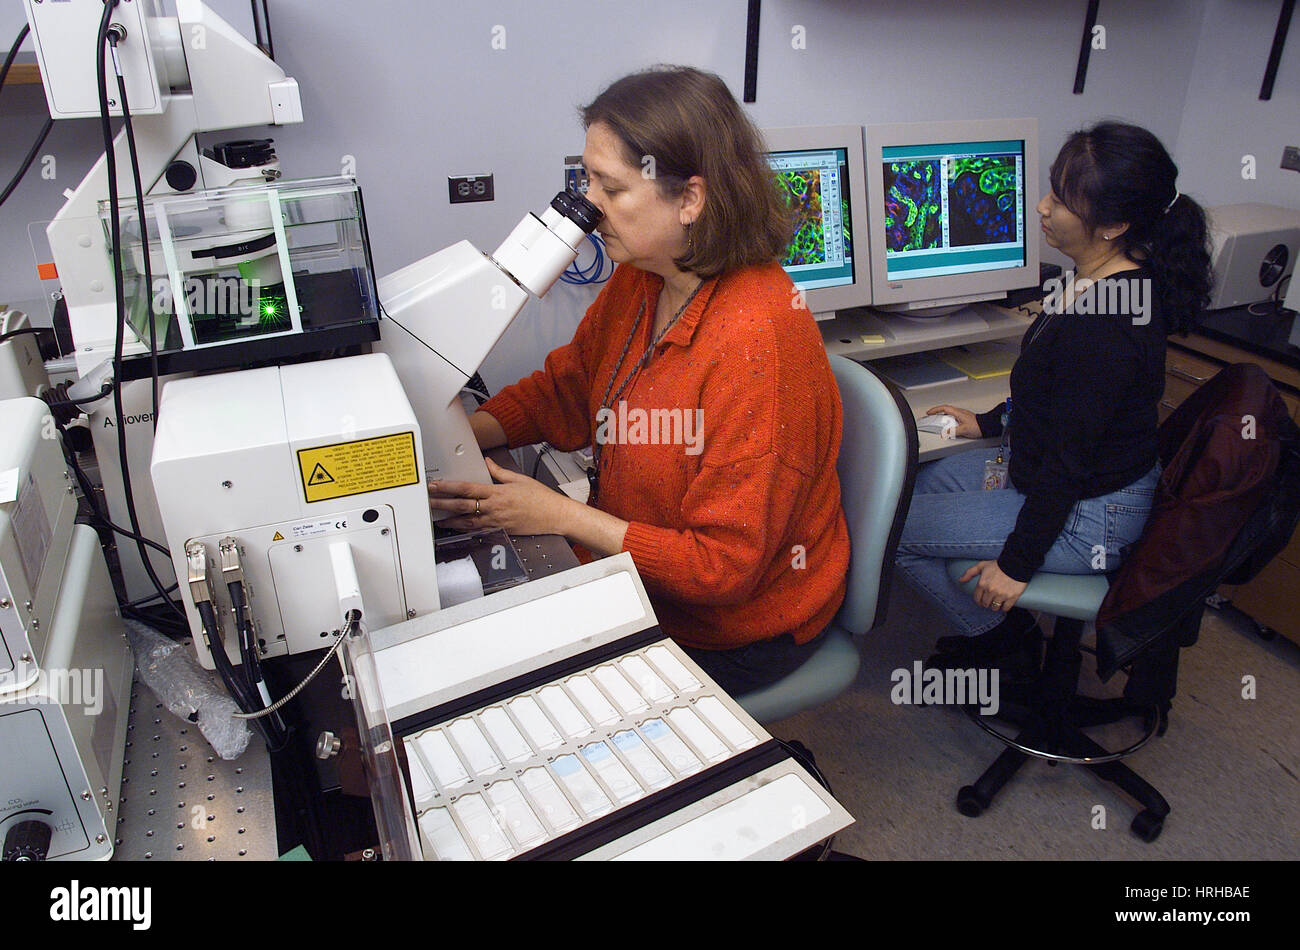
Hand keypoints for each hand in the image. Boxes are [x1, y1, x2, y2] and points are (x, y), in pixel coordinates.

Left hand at [429, 458, 573, 535]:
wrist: (553, 515)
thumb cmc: (540, 498)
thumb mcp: (519, 479)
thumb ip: (499, 471)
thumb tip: (487, 462)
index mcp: (497, 493)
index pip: (467, 489)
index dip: (448, 487)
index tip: (436, 486)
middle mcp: (494, 508)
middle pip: (462, 506)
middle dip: (443, 503)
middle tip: (429, 501)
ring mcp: (496, 521)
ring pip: (467, 522)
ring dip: (451, 520)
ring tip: (438, 518)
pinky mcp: (499, 530)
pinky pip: (478, 530)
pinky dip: (465, 529)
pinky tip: (457, 528)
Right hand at [926, 405, 980, 439]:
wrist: (987, 426)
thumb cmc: (978, 426)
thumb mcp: (964, 430)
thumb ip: (953, 431)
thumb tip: (945, 433)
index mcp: (958, 413)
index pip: (944, 408)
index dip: (935, 410)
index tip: (929, 412)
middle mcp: (960, 412)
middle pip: (945, 410)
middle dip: (937, 412)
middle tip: (931, 416)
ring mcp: (962, 415)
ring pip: (949, 413)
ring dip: (943, 416)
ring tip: (938, 421)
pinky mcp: (964, 419)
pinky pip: (953, 417)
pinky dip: (948, 419)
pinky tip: (948, 425)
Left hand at [959, 560, 1027, 612]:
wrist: (1016, 563)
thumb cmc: (998, 565)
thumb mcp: (982, 565)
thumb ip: (970, 573)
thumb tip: (960, 580)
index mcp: (982, 584)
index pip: (977, 598)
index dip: (978, 601)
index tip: (981, 601)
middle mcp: (990, 591)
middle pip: (985, 604)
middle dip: (986, 603)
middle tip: (989, 601)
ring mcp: (1001, 595)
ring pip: (995, 607)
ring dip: (995, 607)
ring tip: (997, 603)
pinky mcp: (1012, 597)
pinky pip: (1006, 608)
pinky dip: (1004, 608)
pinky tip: (1004, 605)